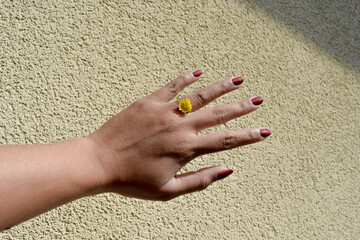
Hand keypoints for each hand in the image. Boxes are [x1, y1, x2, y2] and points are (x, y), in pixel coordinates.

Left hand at [87, 70, 270, 200]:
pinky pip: (172, 86)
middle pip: (219, 114)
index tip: (266, 131)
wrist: (99, 162)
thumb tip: (227, 170)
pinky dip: (186, 78)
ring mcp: (165, 112)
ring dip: (221, 87)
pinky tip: (198, 71)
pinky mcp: (149, 102)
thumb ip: (200, 180)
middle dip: (242, 107)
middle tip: (259, 100)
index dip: (249, 136)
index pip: (227, 141)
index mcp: (187, 149)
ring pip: (200, 95)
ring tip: (238, 79)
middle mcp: (180, 127)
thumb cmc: (132, 180)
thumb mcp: (168, 190)